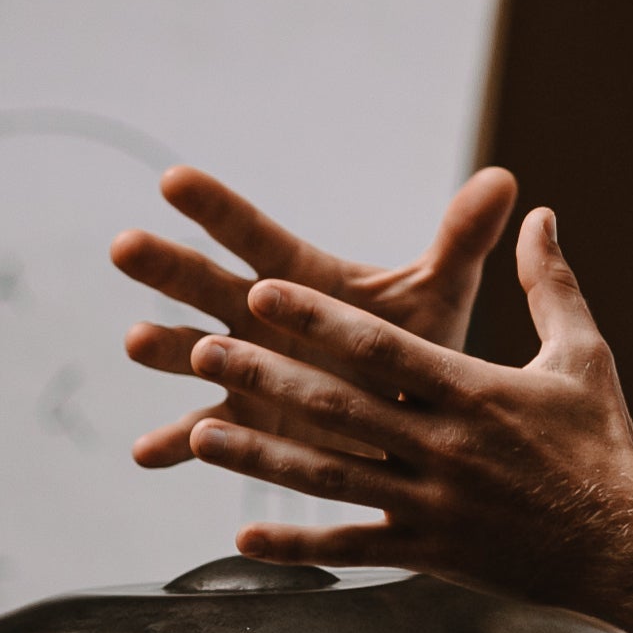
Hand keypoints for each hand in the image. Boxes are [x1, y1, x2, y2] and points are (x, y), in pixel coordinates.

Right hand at [112, 164, 519, 471]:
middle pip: (205, 285)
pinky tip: (146, 453)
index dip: (215, 208)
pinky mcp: (242, 426)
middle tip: (127, 245)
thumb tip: (506, 179)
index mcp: (299, 280)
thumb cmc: (414, 348)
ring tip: (137, 341)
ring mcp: (243, 373)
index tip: (173, 179)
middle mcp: (257, 320)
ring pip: (190, 354)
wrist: (409, 422)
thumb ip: (461, 241)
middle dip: (166, 266)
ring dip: (163, 347)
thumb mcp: (438, 294)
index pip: (253, 234)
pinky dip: (174, 446)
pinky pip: (200, 437)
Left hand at [171, 208, 632, 594]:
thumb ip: (550, 284)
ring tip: (202, 433)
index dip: (317, 320)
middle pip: (339, 406)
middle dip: (267, 375)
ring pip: (330, 477)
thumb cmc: (605, 444)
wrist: (630, 544)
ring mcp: (433, 504)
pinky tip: (243, 534)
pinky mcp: (431, 552)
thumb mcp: (583, 355)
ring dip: (262, 455)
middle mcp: (444, 446)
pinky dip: (296, 543)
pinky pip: (352, 548)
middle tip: (203, 347)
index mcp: (473, 391)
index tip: (263, 292)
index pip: (381, 348)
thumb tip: (539, 214)